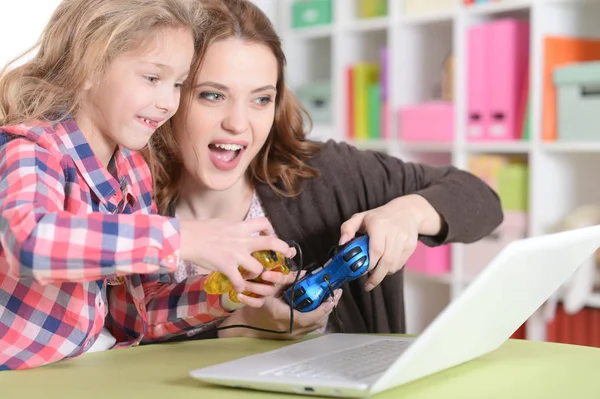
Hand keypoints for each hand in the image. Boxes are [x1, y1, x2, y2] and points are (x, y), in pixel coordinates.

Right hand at [179, 217, 295, 293]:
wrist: (186, 238)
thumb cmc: (198, 228)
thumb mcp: (220, 223)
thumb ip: (232, 227)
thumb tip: (234, 227)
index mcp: (240, 227)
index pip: (263, 223)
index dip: (270, 228)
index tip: (269, 233)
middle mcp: (242, 240)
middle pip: (271, 242)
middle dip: (283, 248)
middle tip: (286, 254)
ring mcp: (236, 255)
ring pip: (258, 268)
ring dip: (257, 273)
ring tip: (253, 275)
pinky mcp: (227, 267)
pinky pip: (239, 281)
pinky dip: (240, 287)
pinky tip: (239, 288)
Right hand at [218, 272, 342, 338]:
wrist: (245, 326)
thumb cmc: (255, 308)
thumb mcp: (269, 291)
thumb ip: (286, 281)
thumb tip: (303, 273)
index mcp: (288, 318)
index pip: (314, 315)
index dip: (326, 305)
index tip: (334, 294)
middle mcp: (293, 329)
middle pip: (319, 321)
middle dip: (328, 307)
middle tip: (334, 294)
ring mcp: (293, 335)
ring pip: (315, 325)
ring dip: (323, 313)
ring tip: (327, 299)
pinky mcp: (292, 336)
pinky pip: (309, 327)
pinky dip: (315, 317)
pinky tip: (316, 307)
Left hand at [339, 194, 442, 290]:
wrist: (407, 211)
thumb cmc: (380, 216)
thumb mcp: (360, 217)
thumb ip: (347, 228)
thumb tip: (341, 243)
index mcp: (379, 225)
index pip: (376, 250)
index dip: (369, 264)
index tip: (361, 271)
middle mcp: (393, 232)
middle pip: (387, 261)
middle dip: (376, 276)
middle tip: (368, 285)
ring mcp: (404, 240)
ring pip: (394, 265)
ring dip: (383, 273)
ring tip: (375, 274)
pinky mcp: (411, 247)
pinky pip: (400, 264)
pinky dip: (391, 269)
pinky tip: (384, 266)